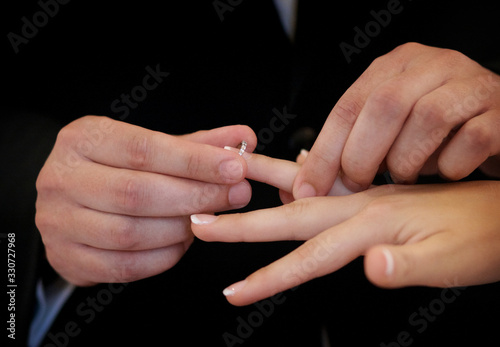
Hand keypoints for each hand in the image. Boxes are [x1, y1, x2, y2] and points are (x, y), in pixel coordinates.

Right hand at [35, 116, 255, 285]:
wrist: (67, 203)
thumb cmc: (117, 169)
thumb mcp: (152, 147)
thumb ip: (197, 144)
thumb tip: (246, 138)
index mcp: (82, 139)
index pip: (144, 149)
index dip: (194, 161)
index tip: (236, 167)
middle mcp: (62, 178)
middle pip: (137, 193)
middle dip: (196, 196)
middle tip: (237, 195)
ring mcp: (58, 222)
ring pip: (132, 233)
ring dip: (181, 229)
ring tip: (208, 220)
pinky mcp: (66, 258)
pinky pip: (126, 266)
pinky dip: (164, 256)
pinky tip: (183, 242)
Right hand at [191, 152, 499, 305]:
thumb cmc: (484, 236)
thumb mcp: (452, 259)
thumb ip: (403, 262)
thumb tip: (365, 266)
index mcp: (374, 221)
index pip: (310, 256)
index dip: (270, 276)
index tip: (235, 291)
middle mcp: (362, 204)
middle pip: (290, 217)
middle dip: (243, 227)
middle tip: (204, 227)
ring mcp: (365, 198)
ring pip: (301, 197)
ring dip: (262, 196)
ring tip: (230, 188)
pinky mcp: (372, 199)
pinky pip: (322, 192)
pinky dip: (294, 186)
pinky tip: (287, 183)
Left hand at [293, 42, 499, 197]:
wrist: (497, 122)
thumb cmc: (434, 132)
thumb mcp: (389, 128)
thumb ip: (351, 146)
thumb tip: (303, 184)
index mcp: (395, 66)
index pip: (348, 106)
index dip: (325, 151)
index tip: (308, 188)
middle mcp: (432, 66)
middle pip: (384, 105)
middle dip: (362, 155)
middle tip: (358, 183)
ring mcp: (470, 84)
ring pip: (428, 118)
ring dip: (407, 161)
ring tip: (404, 175)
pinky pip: (472, 140)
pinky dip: (451, 166)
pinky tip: (444, 171)